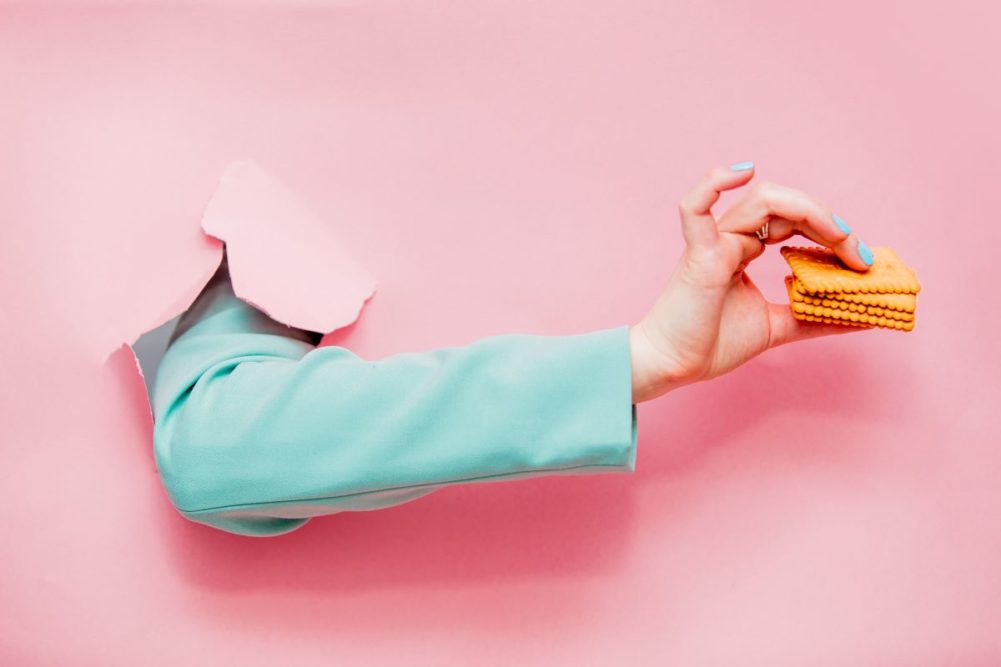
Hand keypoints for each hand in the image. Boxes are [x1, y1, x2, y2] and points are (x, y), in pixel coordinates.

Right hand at [630, 163, 874, 402]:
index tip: (863, 262)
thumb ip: (815, 318)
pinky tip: (744, 170)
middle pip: (787, 207)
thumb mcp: (777, 328)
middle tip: (861, 256)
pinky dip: (715, 182)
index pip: (795, 223)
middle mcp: (731, 238)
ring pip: (763, 200)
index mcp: (745, 250)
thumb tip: (865, 315)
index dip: (833, 234)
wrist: (674, 365)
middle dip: (830, 224)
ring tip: (839, 234)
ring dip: (809, 211)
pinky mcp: (699, 254)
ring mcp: (714, 242)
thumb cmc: (710, 344)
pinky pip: (696, 207)